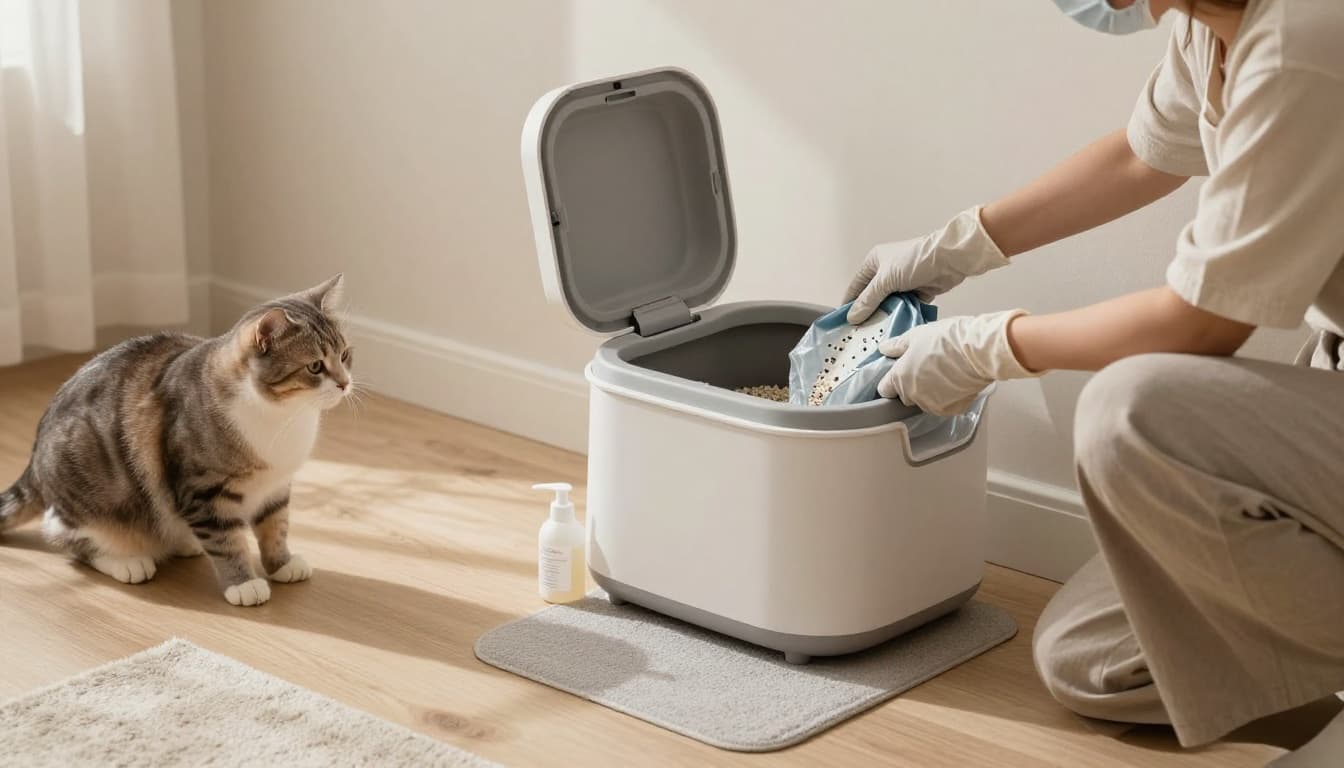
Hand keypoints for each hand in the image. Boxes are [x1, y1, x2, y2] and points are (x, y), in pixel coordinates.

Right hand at [843, 206, 1008, 323]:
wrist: (948, 259)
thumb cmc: (913, 262)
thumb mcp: (885, 280)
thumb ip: (868, 300)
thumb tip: (851, 318)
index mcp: (874, 262)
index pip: (856, 286)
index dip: (849, 304)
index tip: (843, 323)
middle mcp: (886, 272)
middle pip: (872, 297)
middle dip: (868, 313)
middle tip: (859, 334)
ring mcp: (902, 282)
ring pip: (889, 304)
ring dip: (885, 317)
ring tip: (875, 337)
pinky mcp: (917, 292)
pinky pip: (904, 308)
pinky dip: (900, 316)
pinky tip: (894, 331)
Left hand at [877, 309, 1038, 415]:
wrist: (978, 351)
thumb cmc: (946, 339)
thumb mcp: (917, 335)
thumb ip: (897, 346)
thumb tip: (884, 349)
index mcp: (899, 378)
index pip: (884, 389)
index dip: (891, 381)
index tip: (900, 372)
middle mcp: (912, 396)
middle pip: (905, 396)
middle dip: (911, 385)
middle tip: (925, 367)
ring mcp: (932, 405)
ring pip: (924, 402)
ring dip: (929, 392)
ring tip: (943, 373)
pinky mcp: (951, 409)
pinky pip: (943, 405)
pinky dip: (946, 397)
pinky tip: (954, 381)